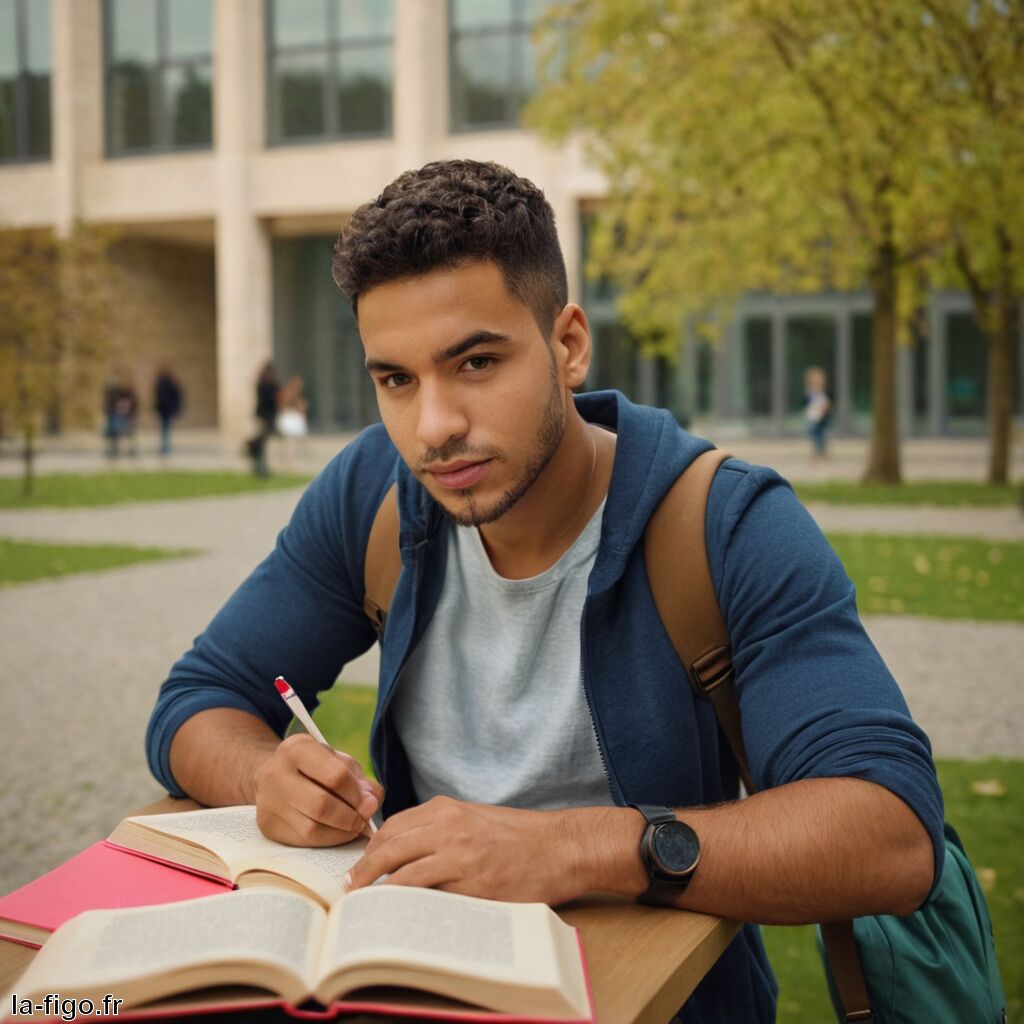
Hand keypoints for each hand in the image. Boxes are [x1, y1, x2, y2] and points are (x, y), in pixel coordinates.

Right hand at [252, 733, 383, 846]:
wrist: (276, 776)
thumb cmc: (316, 767)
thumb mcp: (339, 762)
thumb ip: (360, 781)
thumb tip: (370, 803)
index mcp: (296, 748)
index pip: (335, 776)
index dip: (357, 794)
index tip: (370, 803)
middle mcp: (275, 773)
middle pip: (321, 805)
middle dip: (350, 817)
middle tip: (365, 820)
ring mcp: (267, 802)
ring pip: (312, 829)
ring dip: (341, 833)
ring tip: (354, 827)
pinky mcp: (267, 825)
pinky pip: (303, 841)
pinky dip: (327, 840)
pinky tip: (337, 833)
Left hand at [347, 797, 631, 904]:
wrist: (560, 847)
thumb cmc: (520, 836)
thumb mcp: (474, 818)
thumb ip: (441, 828)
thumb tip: (403, 852)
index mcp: (447, 808)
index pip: (393, 826)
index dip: (370, 848)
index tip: (360, 866)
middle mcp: (449, 826)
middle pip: (389, 846)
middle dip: (364, 870)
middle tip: (350, 889)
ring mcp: (460, 854)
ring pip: (402, 871)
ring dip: (379, 891)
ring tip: (367, 906)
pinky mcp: (473, 883)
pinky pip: (429, 895)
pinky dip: (408, 905)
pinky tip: (399, 914)